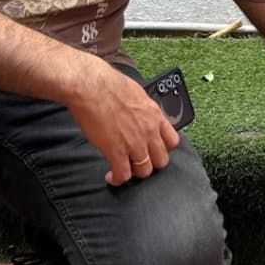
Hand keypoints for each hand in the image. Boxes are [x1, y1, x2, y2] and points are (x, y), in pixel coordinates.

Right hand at [66, 60, 180, 185]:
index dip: (163, 149)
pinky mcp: (116, 151)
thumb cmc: (109, 84)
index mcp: (155, 115)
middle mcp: (149, 130)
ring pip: (144, 170)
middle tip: (138, 162)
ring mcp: (134, 143)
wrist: (91, 86)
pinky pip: (123, 174)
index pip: (172, 141)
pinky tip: (111, 177)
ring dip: (134, 172)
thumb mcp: (137, 94)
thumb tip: (140, 115)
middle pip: (161, 160)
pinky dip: (118, 179)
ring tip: (124, 170)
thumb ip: (143, 110)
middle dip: (150, 163)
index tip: (154, 150)